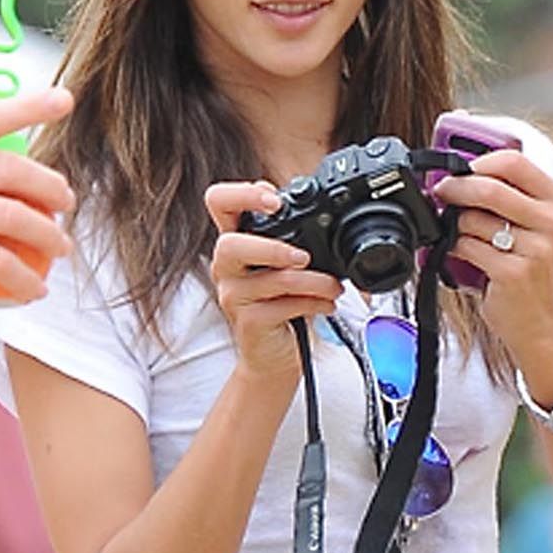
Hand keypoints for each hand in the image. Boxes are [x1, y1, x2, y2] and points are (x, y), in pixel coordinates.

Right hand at [207, 181, 342, 389]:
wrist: (273, 357)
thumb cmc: (281, 305)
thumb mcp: (286, 265)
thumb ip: (293, 236)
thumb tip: (324, 210)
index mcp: (234, 242)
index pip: (218, 202)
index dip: (242, 194)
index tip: (274, 200)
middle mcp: (226, 267)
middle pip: (230, 245)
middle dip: (272, 247)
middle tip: (304, 256)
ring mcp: (233, 296)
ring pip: (272, 279)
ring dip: (314, 281)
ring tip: (334, 286)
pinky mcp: (248, 322)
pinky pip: (284, 306)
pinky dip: (314, 303)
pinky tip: (327, 304)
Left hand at [433, 143, 552, 400]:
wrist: (541, 319)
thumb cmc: (526, 268)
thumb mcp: (527, 226)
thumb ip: (504, 198)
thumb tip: (455, 176)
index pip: (513, 162)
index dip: (478, 163)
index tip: (459, 171)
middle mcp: (550, 220)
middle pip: (489, 187)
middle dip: (455, 188)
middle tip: (440, 193)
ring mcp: (535, 247)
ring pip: (473, 219)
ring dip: (453, 225)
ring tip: (453, 233)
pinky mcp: (514, 272)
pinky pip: (468, 248)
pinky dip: (452, 248)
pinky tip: (454, 253)